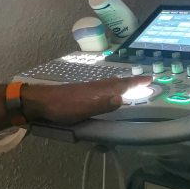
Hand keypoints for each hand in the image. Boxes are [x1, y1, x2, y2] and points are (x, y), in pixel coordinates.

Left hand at [21, 77, 150, 125]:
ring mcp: (87, 88)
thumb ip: (102, 104)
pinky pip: (101, 87)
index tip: (149, 79)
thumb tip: (121, 98)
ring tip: (129, 84)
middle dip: (130, 81)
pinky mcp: (80, 92)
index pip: (121, 85)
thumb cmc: (61, 107)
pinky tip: (106, 91)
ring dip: (120, 84)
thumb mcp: (82, 109)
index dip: (135, 83)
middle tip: (143, 80)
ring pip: (108, 84)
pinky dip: (110, 87)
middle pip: (116, 82)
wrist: (40, 102)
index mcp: (98, 90)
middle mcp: (95, 86)